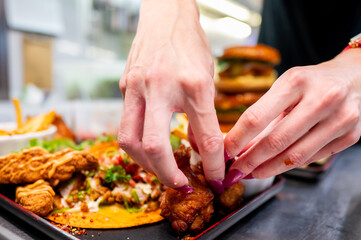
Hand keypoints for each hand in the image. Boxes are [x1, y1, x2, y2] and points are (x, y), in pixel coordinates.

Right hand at [118, 0, 224, 190]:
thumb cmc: (190, 45)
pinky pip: (126, 124)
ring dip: (146, 164)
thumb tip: (200, 149)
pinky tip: (151, 147)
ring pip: (129, 140)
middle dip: (167, 174)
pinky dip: (139, 143)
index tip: (216, 178)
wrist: (165, 16)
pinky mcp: (124, 88)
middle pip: (154, 146)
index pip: (205, 137)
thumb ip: (203, 116)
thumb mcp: (207, 79)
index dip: (213, 165)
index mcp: (193, 84)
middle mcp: (160, 86)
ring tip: (163, 170)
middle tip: (181, 184)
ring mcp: (137, 87)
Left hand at [223, 48, 360, 185]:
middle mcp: (322, 98)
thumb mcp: (285, 87)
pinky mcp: (351, 135)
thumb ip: (264, 114)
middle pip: (276, 140)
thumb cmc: (311, 82)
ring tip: (252, 173)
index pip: (257, 116)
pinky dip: (290, 165)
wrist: (355, 77)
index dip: (237, 139)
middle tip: (235, 171)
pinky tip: (276, 166)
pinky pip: (312, 158)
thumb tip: (238, 145)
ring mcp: (340, 118)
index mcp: (296, 81)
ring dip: (268, 169)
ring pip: (295, 156)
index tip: (224, 152)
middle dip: (250, 161)